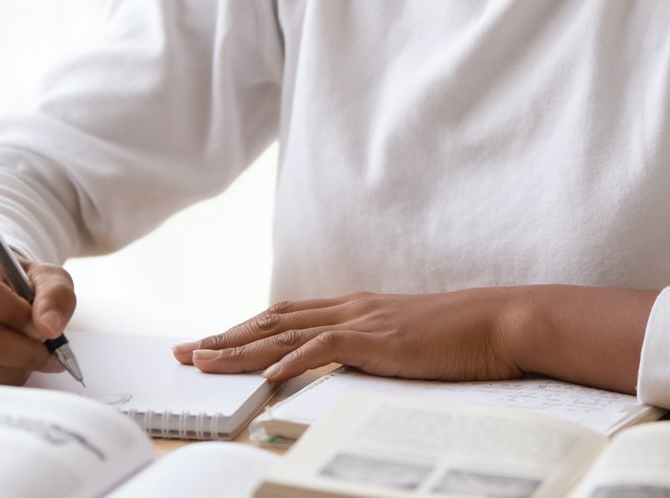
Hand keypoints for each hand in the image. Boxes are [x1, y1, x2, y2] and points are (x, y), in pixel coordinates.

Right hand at [0, 246, 76, 384]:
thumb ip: (55, 294)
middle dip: (25, 352)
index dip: (19, 318)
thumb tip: (50, 327)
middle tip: (51, 355)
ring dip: (16, 370)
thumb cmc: (19, 283)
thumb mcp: (45, 276)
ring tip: (34, 359)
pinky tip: (14, 366)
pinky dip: (1, 381)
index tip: (47, 330)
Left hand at [173, 289, 522, 382]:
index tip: (209, 342)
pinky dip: (291, 360)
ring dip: (240, 348)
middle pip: (271, 319)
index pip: (283, 316)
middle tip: (185, 352)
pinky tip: (267, 374)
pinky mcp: (377, 337)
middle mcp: (347, 307)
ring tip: (204, 360)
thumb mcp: (401, 340)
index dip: (242, 329)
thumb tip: (342, 366)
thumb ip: (369, 347)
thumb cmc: (456, 337)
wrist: (496, 321)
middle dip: (224, 336)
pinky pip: (324, 348)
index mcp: (352, 307)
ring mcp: (361, 319)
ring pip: (285, 331)